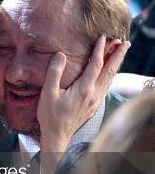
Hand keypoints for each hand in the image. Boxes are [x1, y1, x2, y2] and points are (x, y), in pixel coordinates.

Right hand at [37, 35, 129, 151]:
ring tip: (120, 53)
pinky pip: (107, 86)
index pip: (96, 65)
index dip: (100, 50)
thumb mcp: (48, 93)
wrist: (57, 135)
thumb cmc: (51, 115)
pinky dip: (110, 75)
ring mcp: (96, 100)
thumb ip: (54, 73)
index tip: (103, 37)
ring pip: (110, 78)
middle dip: (118, 55)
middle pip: (110, 70)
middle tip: (125, 42)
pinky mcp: (94, 105)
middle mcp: (94, 94)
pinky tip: (109, 72)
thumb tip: (60, 55)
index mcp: (84, 89)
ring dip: (116, 64)